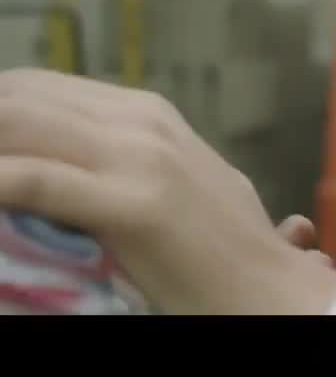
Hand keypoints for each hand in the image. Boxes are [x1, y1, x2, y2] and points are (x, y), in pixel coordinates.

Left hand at [0, 68, 335, 313]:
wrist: (271, 288)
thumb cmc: (222, 250)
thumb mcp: (172, 183)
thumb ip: (120, 161)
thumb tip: (58, 165)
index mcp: (147, 114)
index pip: (34, 88)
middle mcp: (142, 122)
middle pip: (18, 98)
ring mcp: (141, 158)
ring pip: (19, 123)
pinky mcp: (136, 204)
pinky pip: (36, 180)